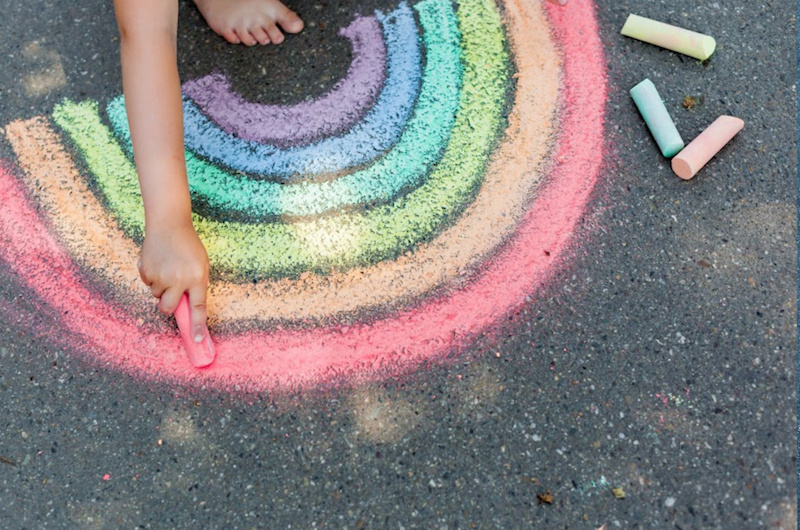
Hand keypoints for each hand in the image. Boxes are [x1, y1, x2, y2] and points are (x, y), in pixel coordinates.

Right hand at [138, 220, 208, 341]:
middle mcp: (178, 279)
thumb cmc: (188, 246)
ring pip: (157, 295)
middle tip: (171, 295)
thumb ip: (197, 284)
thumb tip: (189, 306)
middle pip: (168, 308)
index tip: (198, 340)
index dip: (197, 325)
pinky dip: (152, 277)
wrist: (169, 225)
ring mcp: (161, 276)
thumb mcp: (201, 264)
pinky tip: (158, 262)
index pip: (198, 308)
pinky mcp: (146, 271)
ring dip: (161, 288)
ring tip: (167, 268)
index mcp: (196, 278)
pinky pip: (148, 283)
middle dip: (168, 306)